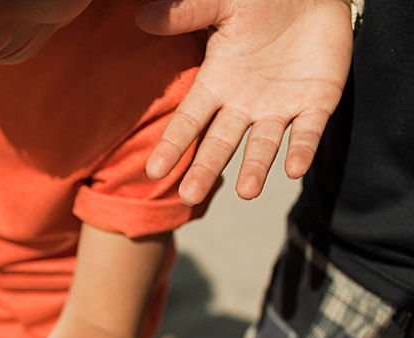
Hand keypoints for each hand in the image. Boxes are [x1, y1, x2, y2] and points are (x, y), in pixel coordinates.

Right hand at [138, 0, 352, 204]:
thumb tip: (144, 17)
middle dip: (205, 169)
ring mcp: (279, 108)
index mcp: (217, 84)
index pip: (190, 121)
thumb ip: (189, 14)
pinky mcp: (316, 104)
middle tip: (190, 196)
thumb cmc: (262, 2)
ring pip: (263, 146)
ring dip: (255, 169)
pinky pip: (308, 132)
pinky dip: (302, 150)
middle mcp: (243, 104)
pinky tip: (294, 169)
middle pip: (220, 143)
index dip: (172, 145)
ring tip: (247, 192)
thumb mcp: (224, 4)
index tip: (154, 171)